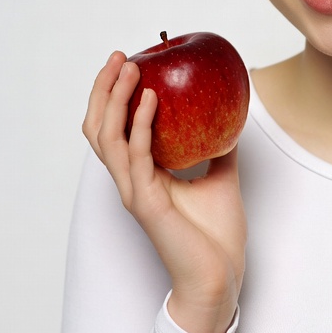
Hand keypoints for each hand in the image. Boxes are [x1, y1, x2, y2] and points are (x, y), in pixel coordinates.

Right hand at [83, 52, 246, 332]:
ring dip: (116, 99)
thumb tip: (232, 117)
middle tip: (120, 56)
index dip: (113, 97)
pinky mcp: (146, 203)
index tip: (128, 63)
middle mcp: (131, 182)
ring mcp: (134, 192)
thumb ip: (219, 147)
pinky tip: (152, 100)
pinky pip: (137, 156)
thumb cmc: (217, 235)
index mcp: (142, 176)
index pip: (114, 129)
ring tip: (131, 68)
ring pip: (108, 138)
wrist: (220, 275)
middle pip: (99, 128)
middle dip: (104, 89)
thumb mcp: (222, 177)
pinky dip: (141, 125)